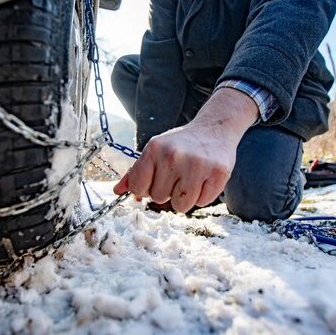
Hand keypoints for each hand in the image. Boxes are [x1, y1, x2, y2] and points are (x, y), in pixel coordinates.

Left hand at [113, 88, 259, 212]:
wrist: (214, 129)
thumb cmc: (181, 144)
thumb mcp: (156, 151)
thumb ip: (136, 172)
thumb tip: (117, 191)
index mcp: (154, 148)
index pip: (138, 187)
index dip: (146, 189)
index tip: (156, 179)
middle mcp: (173, 155)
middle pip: (159, 198)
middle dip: (168, 191)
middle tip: (179, 175)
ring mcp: (197, 165)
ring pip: (181, 205)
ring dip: (185, 198)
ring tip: (191, 179)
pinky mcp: (218, 173)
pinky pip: (202, 203)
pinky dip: (203, 196)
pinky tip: (205, 179)